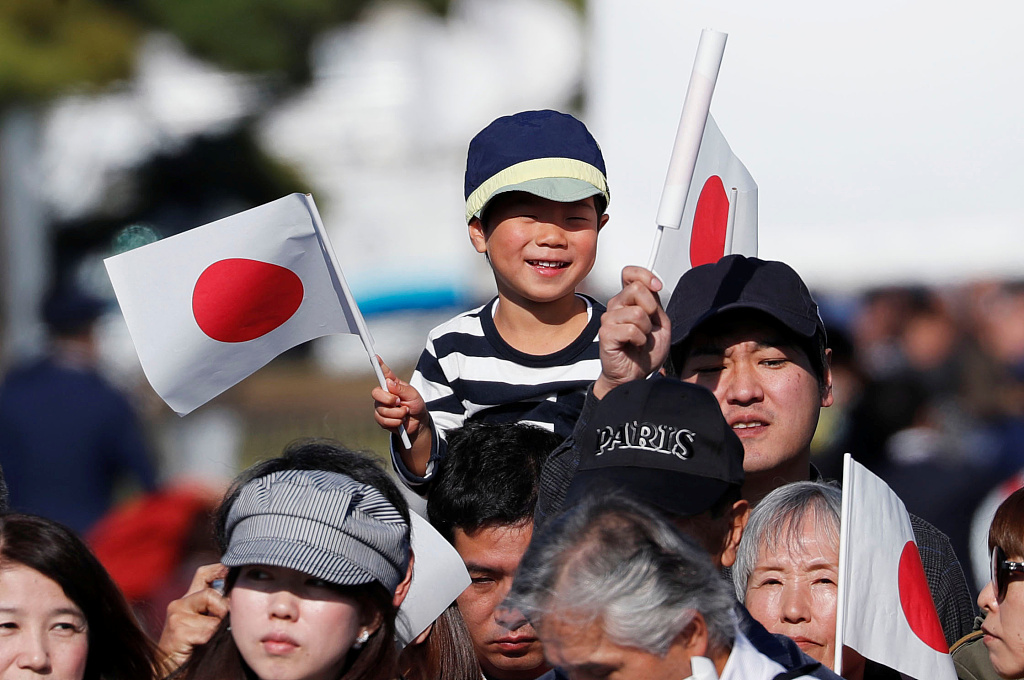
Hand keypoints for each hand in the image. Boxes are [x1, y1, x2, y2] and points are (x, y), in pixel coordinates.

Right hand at [157, 563, 228, 672]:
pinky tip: (204, 646)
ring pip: (214, 612)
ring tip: (210, 639)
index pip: (203, 574)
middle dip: (224, 608)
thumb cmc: (190, 650)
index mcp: (186, 601)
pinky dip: (212, 639)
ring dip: (219, 628)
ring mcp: (177, 616)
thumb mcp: (203, 626)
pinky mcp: (178, 630)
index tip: (234, 572)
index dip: (219, 570)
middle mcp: (179, 605)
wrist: (168, 672)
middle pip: (211, 593)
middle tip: (225, 622)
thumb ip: (215, 610)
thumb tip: (238, 601)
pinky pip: (209, 630)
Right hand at [371, 357, 428, 441]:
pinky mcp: (381, 418)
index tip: (375, 357)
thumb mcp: (413, 395)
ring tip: (405, 412)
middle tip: (399, 402)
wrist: (418, 423)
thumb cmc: (416, 405)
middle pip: (376, 393)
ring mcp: (381, 406)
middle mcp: (384, 394)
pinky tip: (400, 421)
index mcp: (393, 385)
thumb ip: (402, 389)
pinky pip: (383, 420)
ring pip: (382, 409)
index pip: (384, 373)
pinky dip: (395, 422)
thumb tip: (389, 383)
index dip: (379, 365)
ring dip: (397, 413)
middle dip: (389, 399)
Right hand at [594, 266, 670, 398]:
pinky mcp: (606, 334)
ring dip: (646, 330)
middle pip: (636, 289)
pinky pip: (631, 329)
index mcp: (628, 300)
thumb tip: (652, 286)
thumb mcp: (660, 323)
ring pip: (637, 312)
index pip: (630, 273)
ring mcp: (609, 319)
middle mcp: (616, 306)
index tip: (656, 287)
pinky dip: (640, 339)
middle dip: (651, 310)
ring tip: (641, 339)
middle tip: (648, 326)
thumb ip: (655, 304)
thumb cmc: (644, 351)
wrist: (636, 374)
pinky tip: (635, 345)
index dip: (645, 275)